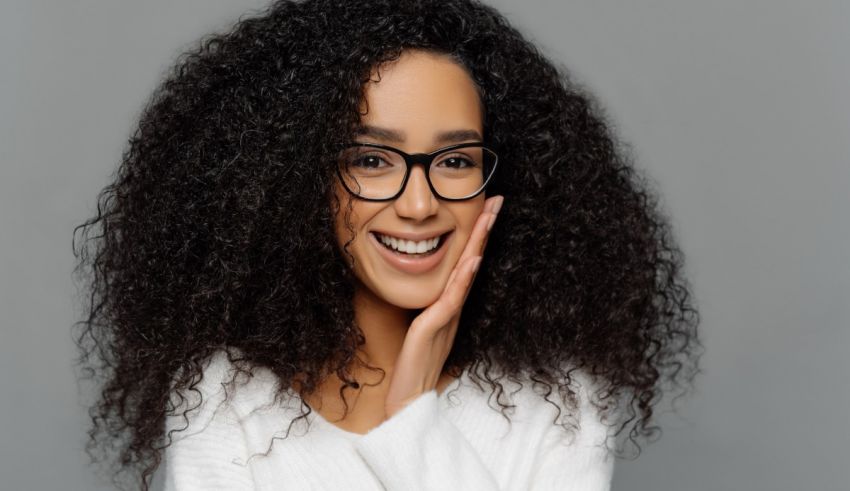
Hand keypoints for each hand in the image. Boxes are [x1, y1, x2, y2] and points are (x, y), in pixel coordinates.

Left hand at [383, 194, 503, 417]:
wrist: (408, 400)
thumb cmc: (413, 367)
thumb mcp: (421, 328)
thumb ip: (429, 309)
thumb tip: (431, 290)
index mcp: (449, 304)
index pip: (466, 262)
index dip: (478, 236)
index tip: (487, 209)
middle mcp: (453, 306)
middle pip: (473, 260)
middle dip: (484, 229)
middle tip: (497, 200)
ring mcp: (447, 316)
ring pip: (467, 273)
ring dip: (479, 243)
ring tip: (489, 216)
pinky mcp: (435, 327)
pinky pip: (452, 297)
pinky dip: (463, 277)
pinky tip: (473, 258)